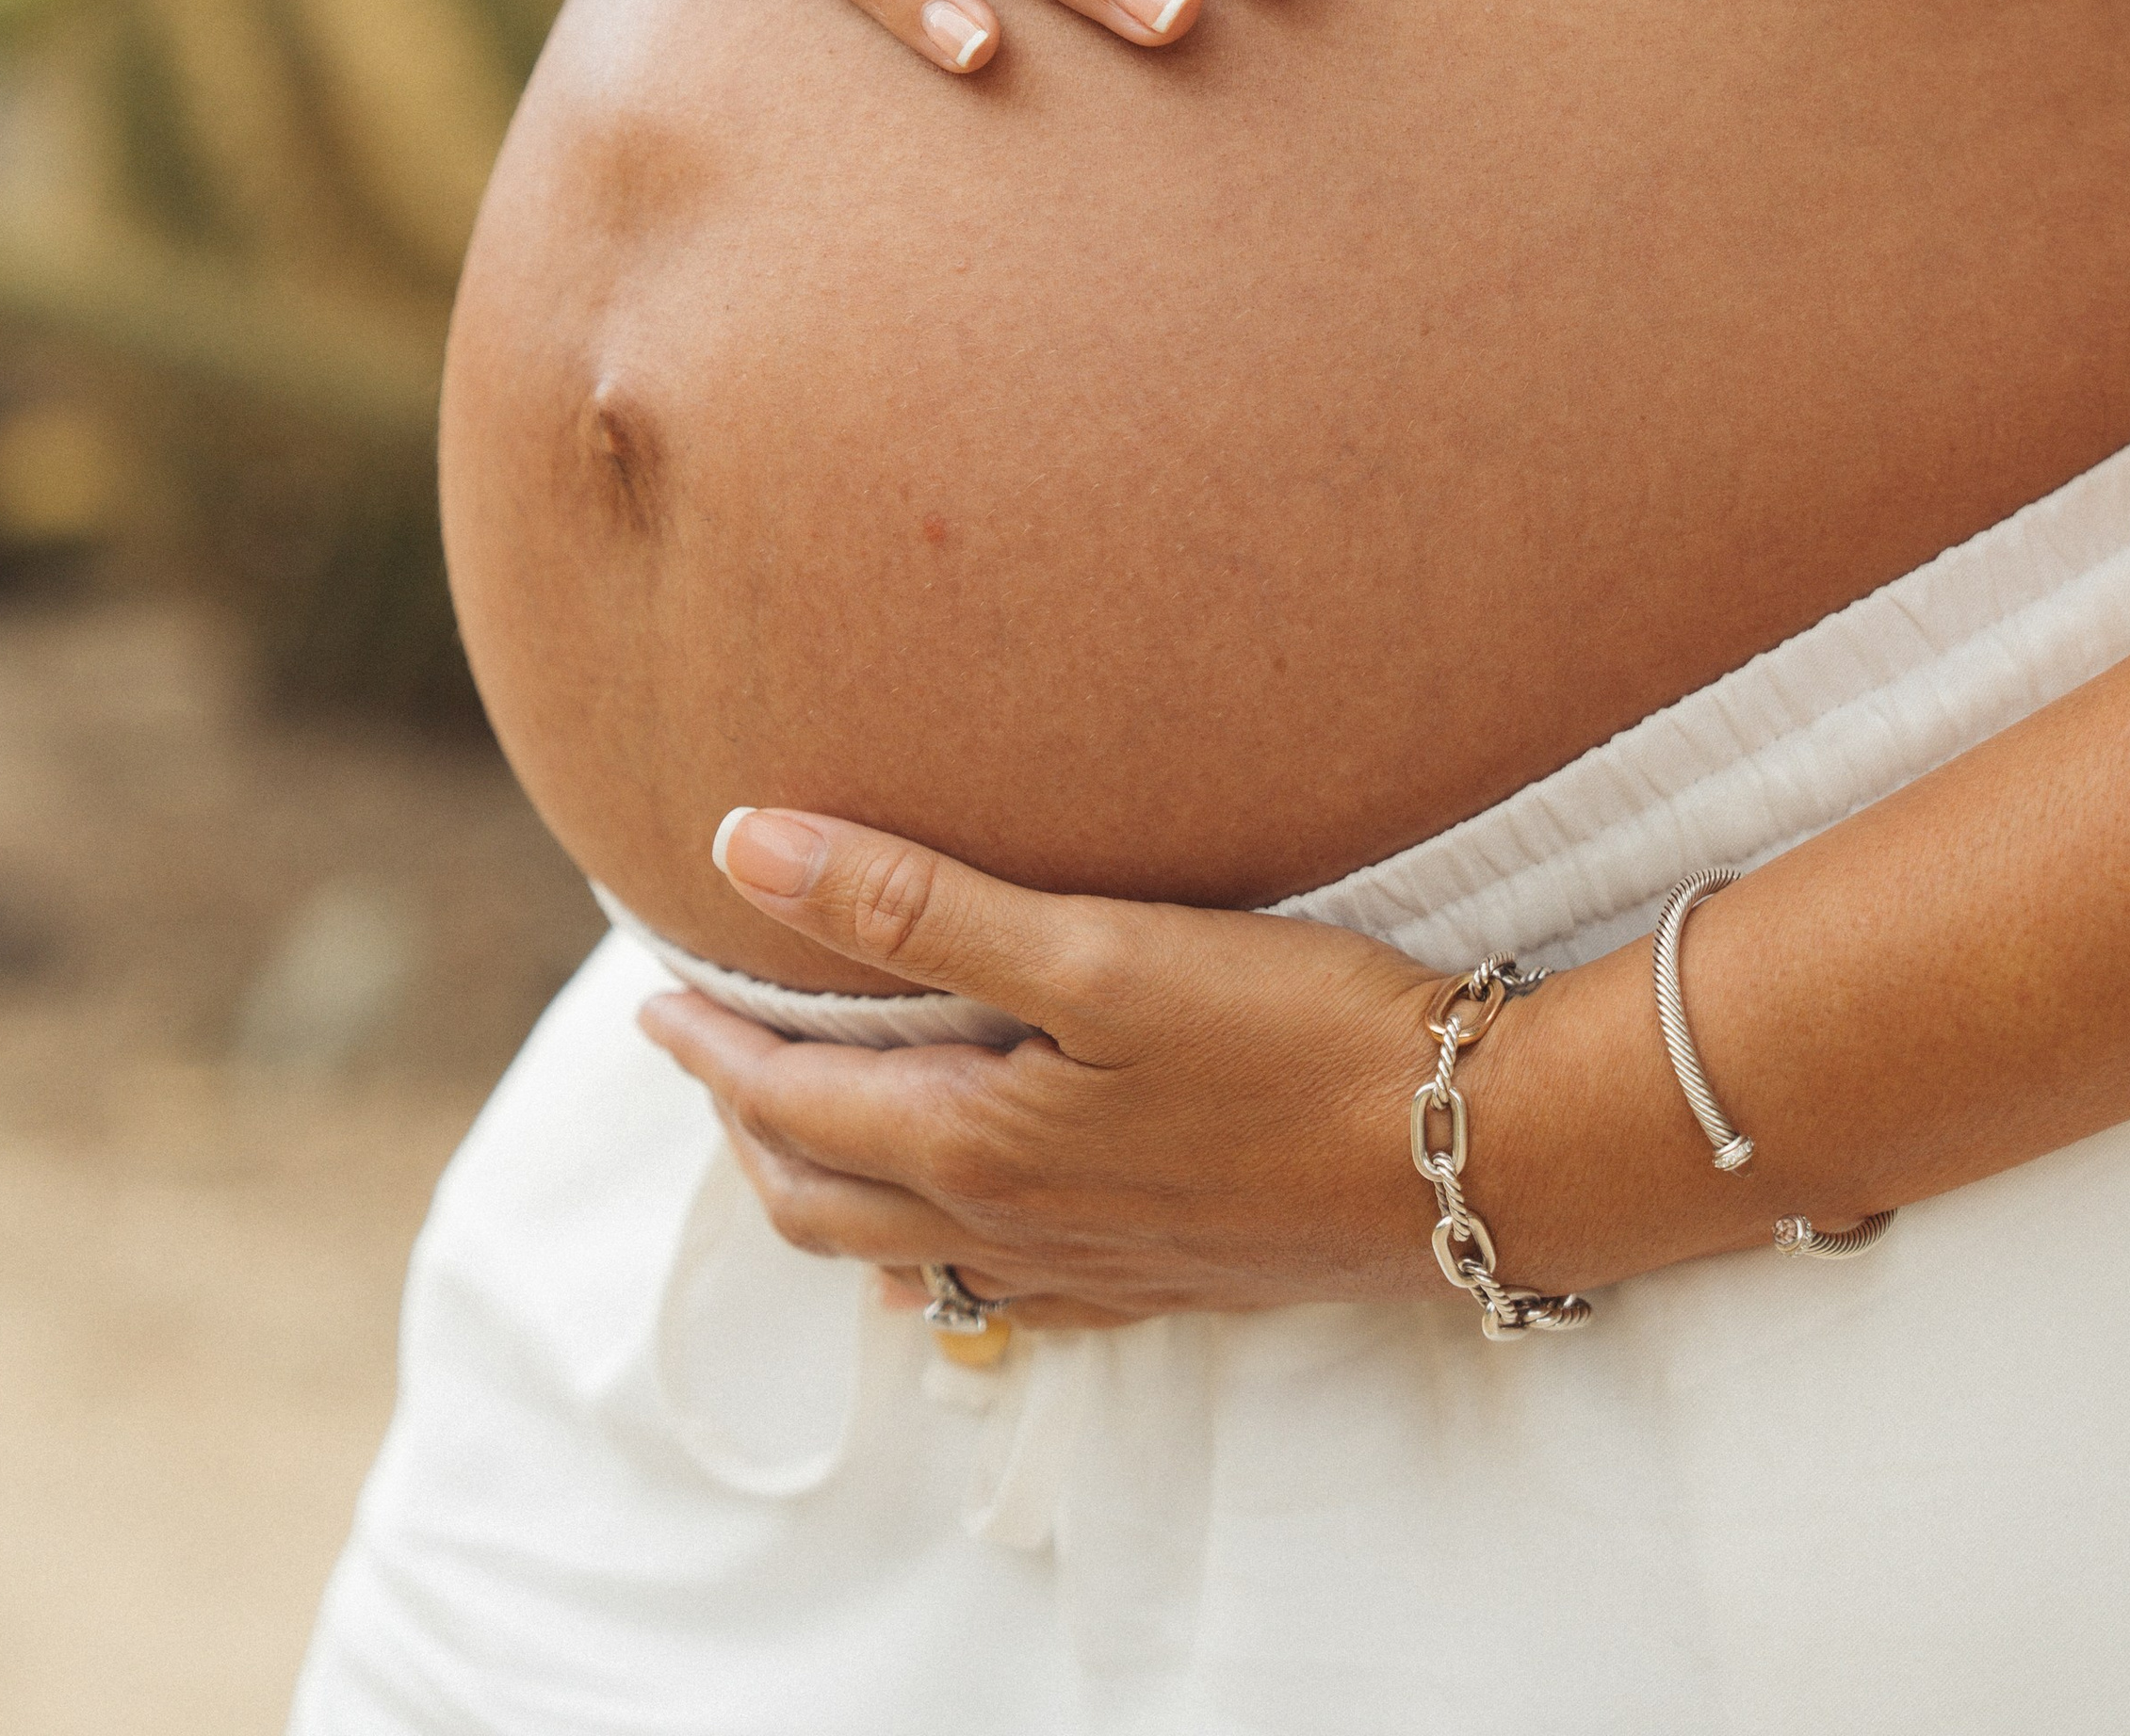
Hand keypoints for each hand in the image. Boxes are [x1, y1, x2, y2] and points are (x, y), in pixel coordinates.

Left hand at [634, 806, 1451, 1330]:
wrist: (1475, 1153)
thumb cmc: (1293, 1036)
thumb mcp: (1096, 949)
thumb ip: (912, 905)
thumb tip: (742, 843)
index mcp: (978, 1150)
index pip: (791, 1108)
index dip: (710, 1052)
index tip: (655, 996)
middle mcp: (1018, 1230)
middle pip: (825, 1198)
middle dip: (749, 1127)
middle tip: (711, 1053)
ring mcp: (1095, 1268)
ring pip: (909, 1250)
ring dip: (833, 1186)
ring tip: (808, 1122)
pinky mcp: (1168, 1277)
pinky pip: (1003, 1285)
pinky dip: (936, 1248)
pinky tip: (958, 1225)